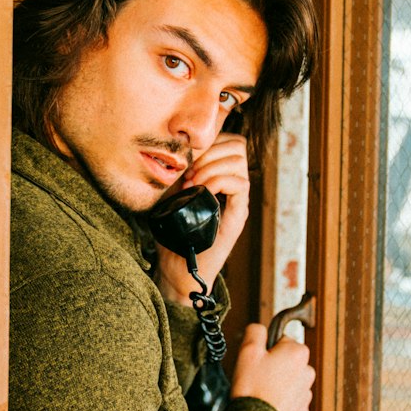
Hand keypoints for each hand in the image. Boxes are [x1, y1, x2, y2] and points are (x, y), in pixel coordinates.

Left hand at [154, 132, 250, 303]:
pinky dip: (218, 181)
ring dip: (212, 167)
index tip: (187, 159)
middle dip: (210, 151)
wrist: (176, 268)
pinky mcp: (236, 216)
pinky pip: (240, 185)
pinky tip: (201, 192)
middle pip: (238, 146)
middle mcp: (233, 187)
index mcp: (220, 177)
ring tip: (194, 183)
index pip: (229, 141)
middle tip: (190, 173)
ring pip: (239, 162)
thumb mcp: (170, 193)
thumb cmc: (171, 232)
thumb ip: (177, 171)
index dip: (210, 142)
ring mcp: (237, 201)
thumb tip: (171, 146)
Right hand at [230, 323, 314, 410]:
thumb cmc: (253, 389)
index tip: (259, 360)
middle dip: (274, 366)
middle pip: (287, 361)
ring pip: (289, 381)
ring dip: (278, 384)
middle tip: (257, 376)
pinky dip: (280, 401)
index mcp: (297, 353)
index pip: (282, 340)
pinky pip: (290, 401)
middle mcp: (307, 372)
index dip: (267, 349)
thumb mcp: (247, 351)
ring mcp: (306, 394)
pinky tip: (268, 405)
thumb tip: (259, 328)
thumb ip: (256, 332)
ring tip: (261, 393)